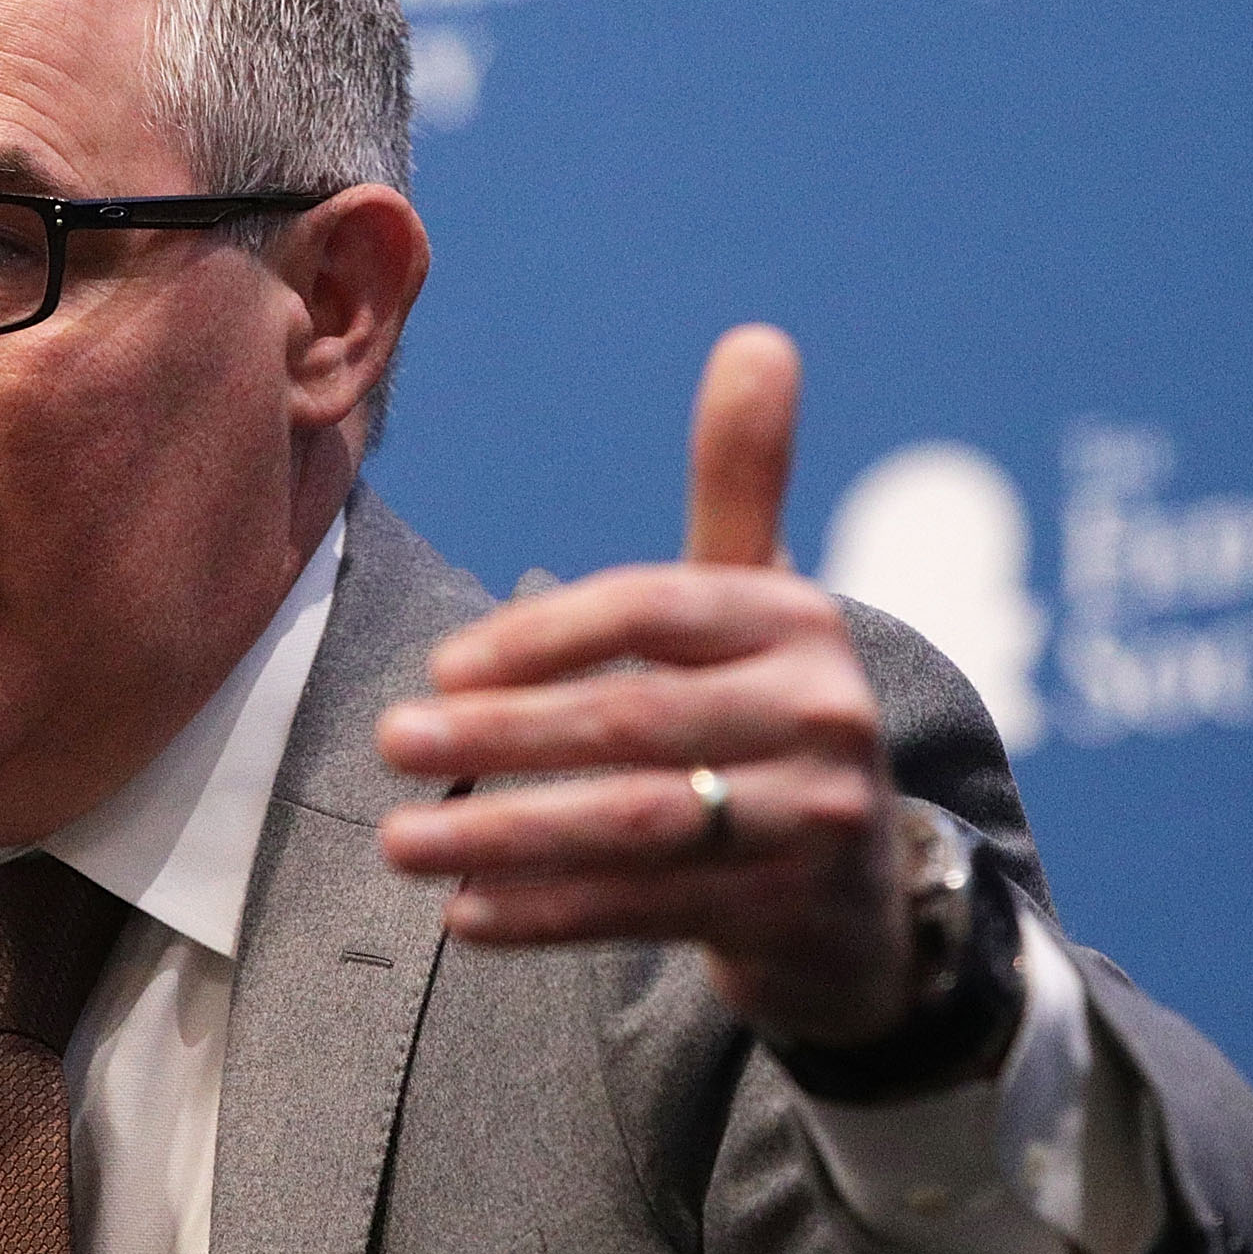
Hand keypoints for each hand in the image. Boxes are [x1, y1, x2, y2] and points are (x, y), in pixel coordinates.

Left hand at [377, 325, 916, 1048]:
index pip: (654, 609)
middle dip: (501, 734)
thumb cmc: (774, 723)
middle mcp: (822, 713)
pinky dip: (550, 913)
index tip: (442, 665)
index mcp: (797, 622)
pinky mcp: (792, 912)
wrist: (863, 900)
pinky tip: (465, 914)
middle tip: (389, 741)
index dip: (542, 634)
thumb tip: (758, 338)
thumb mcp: (764, 606)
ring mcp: (814, 819)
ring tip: (400, 840)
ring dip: (505, 833)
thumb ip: (743, 486)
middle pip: (636, 720)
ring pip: (637, 824)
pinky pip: (650, 910)